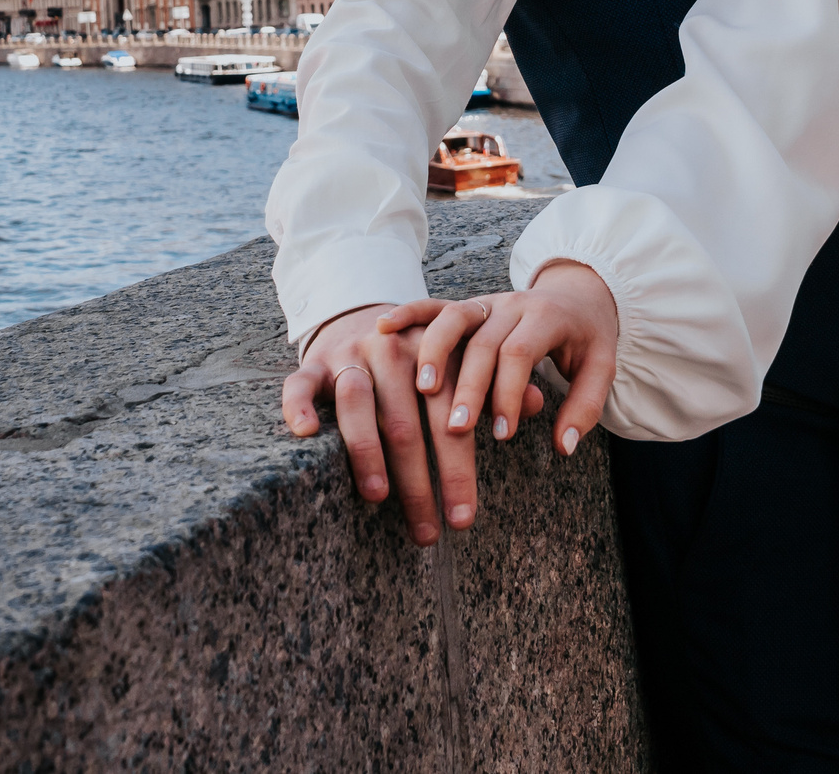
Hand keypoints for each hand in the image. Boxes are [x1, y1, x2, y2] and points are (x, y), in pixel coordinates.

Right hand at [280, 303, 539, 545]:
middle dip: (418, 480)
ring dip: (367, 449)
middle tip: (428, 531)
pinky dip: (300, 404)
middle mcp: (394, 349)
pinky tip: (306, 434)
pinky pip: (301, 381)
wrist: (361, 307)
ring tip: (378, 495)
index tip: (464, 518)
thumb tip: (539, 403)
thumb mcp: (459, 360)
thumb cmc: (421, 355)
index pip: (452, 412)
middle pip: (407, 419)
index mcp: (437, 351)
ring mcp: (351, 354)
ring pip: (358, 402)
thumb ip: (495, 383)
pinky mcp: (314, 361)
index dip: (459, 467)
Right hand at [378, 261, 618, 527]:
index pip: (519, 353)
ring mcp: (485, 301)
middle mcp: (511, 304)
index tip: (502, 434)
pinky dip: (408, 312)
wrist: (579, 293)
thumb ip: (585, 407)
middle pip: (483, 342)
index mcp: (546, 316)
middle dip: (469, 387)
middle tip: (458, 430)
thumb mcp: (601, 368)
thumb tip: (564, 447)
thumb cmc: (587, 338)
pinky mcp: (466, 304)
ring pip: (453, 319)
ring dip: (435, 353)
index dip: (508, 393)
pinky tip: (385, 327)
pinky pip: (432, 302)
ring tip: (424, 392)